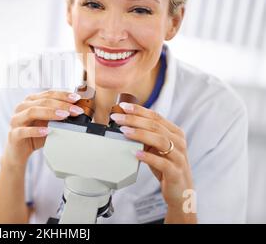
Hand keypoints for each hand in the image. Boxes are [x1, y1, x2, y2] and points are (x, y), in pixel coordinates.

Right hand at [2, 90, 83, 167]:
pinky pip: (23, 131)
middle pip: (42, 101)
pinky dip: (36, 131)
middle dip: (61, 104)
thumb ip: (58, 116)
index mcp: (30, 101)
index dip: (63, 95)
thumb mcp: (48, 123)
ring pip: (32, 112)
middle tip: (75, 110)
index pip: (48, 93)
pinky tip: (46, 131)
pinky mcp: (13, 134)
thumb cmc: (34, 135)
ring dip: (50, 113)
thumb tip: (77, 111)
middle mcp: (21, 107)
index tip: (77, 99)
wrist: (18, 152)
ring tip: (64, 116)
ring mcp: (16, 120)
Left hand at [110, 102, 195, 221]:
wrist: (180, 191)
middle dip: (134, 120)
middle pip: (155, 126)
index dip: (139, 110)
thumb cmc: (166, 167)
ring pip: (160, 140)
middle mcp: (178, 142)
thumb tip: (124, 124)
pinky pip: (162, 162)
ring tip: (125, 132)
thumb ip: (145, 136)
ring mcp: (178, 157)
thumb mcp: (156, 148)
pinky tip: (136, 154)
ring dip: (140, 134)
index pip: (156, 116)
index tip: (123, 107)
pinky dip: (148, 157)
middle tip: (118, 119)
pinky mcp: (175, 172)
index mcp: (174, 133)